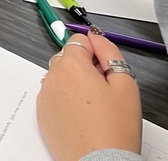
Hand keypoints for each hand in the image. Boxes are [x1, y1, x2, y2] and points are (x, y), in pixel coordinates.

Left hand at [37, 33, 141, 159]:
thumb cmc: (114, 129)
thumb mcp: (125, 84)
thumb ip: (110, 52)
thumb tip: (97, 38)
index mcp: (72, 65)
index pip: (79, 40)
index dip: (96, 53)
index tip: (105, 69)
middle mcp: (53, 76)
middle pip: (68, 58)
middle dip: (84, 67)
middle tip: (104, 91)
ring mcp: (45, 95)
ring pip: (60, 76)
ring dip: (74, 83)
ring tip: (94, 106)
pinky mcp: (42, 112)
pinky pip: (54, 95)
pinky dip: (65, 99)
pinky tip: (82, 116)